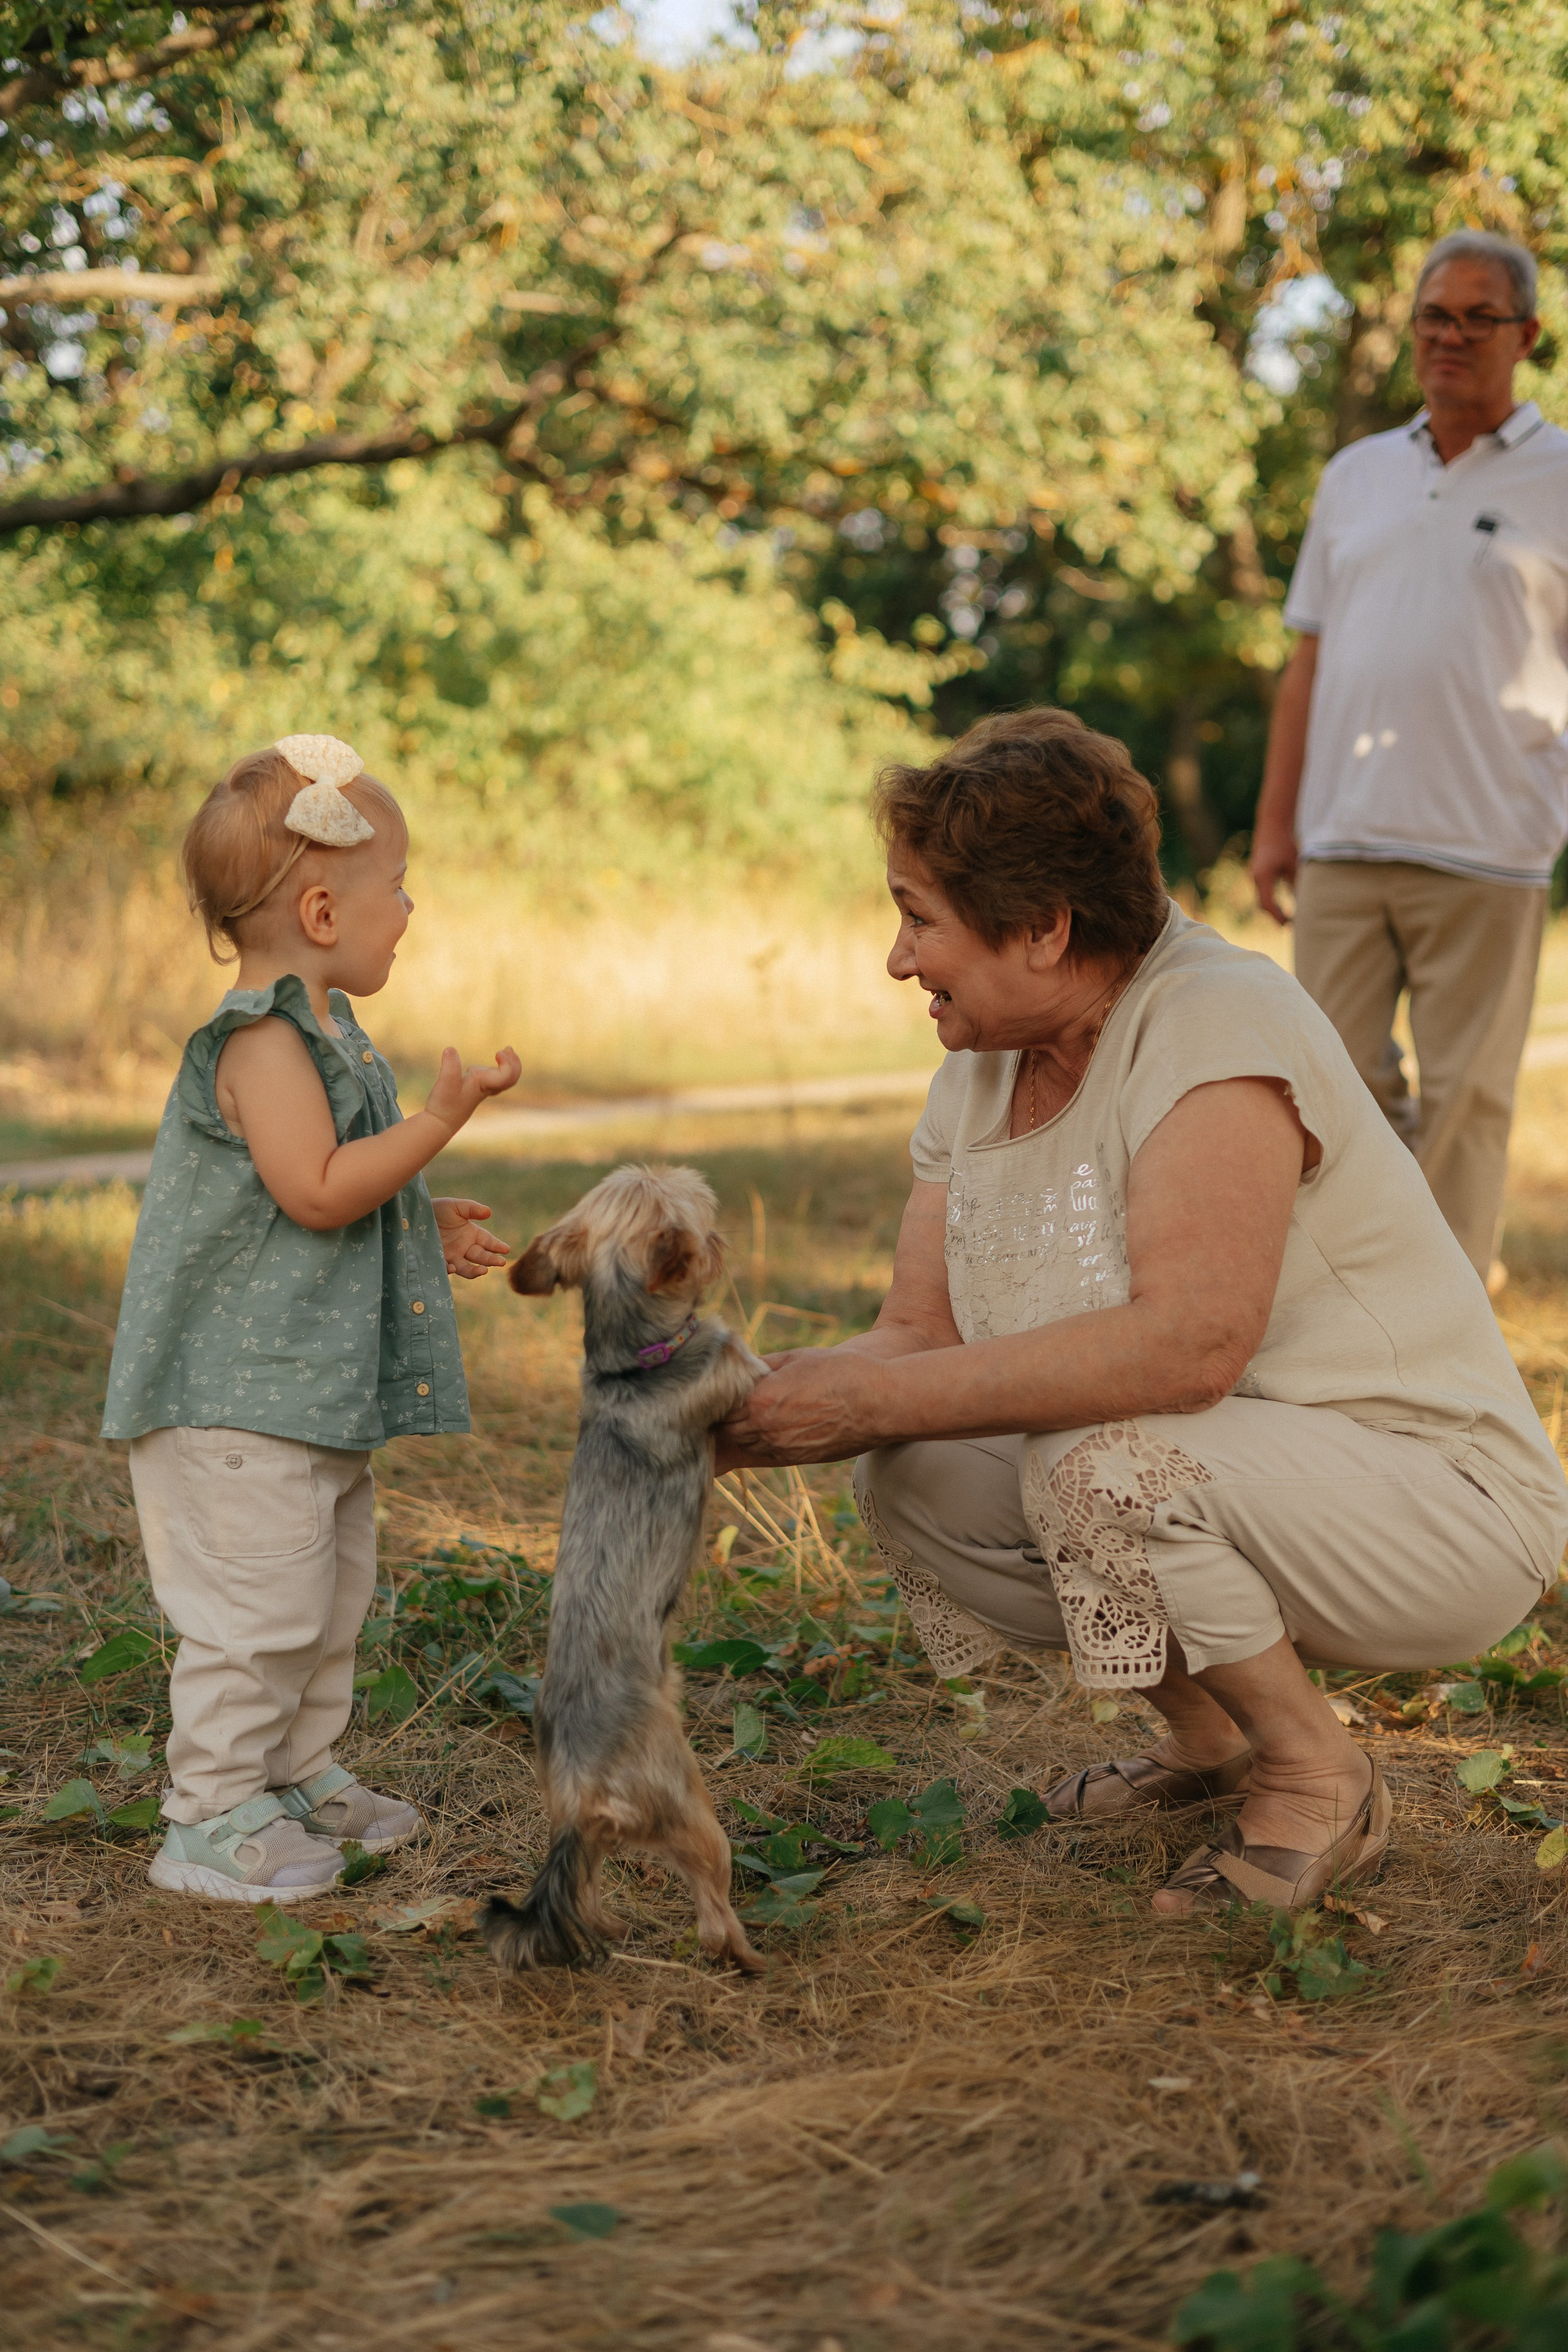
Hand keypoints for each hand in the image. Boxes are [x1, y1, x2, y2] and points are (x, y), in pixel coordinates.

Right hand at [423, 1045, 521, 1135]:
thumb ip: (449, 1066)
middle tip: (508, 1049)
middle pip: (511, 1078)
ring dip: (507, 1065)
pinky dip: (495, 1069)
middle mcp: (486, 1088)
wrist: (439, 1123)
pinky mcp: (474, 1090)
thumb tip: (450, 1050)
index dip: (508, 1063)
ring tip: (500, 1053)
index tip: (497, 1053)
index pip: (507, 1075)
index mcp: (484, 1085)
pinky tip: (480, 1066)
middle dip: (514, 1063)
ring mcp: (482, 1090)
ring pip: (504, 1079)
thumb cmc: (444, 1104)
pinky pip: (493, 1080)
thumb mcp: (445, 1083)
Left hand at [433, 1196, 510, 1278]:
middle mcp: (464, 1247)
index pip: (488, 1242)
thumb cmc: (436, 1209)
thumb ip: (471, 1209)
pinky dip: (451, 1270)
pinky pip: (447, 1270)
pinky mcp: (438, 1262)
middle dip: (492, 1260)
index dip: (497, 1246)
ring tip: (483, 1271)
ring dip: (476, 1271)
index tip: (506, 1250)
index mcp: (471, 1233)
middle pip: (481, 1256)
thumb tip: (489, 1212)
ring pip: (467, 1268)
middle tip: (501, 1262)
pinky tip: (452, 1267)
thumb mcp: (455, 1206)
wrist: (413, 1217)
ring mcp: (452, 1256)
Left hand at [716, 1348, 884, 1471]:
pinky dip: (764, 1440)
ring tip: (756, 1411)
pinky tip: (776, 1424)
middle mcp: (766, 1429)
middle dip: (729, 1415)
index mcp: (762, 1400)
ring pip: (746, 1443)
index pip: (721, 1405)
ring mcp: (782, 1448)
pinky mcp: (797, 1458)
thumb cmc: (842, 1372)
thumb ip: (763, 1364)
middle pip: (728, 1428)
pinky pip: (767, 1452)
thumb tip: (741, 1366)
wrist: (880, 1403)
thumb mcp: (798, 1357)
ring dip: (745, 1429)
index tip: (722, 1387)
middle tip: (735, 1400)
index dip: (720, 1396)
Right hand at [1250, 826, 1297, 926]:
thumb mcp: (1294, 865)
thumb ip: (1297, 884)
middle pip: (1263, 904)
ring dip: (1273, 909)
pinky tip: (1281, 905)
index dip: (1277, 917)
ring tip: (1286, 920)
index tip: (1288, 925)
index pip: (1267, 904)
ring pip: (1262, 899)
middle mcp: (1255, 878)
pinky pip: (1262, 892)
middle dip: (1275, 917)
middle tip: (1288, 927)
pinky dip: (1271, 901)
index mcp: (1263, 877)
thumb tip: (1305, 903)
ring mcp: (1254, 875)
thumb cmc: (1285, 843)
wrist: (1272, 824)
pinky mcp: (1257, 872)